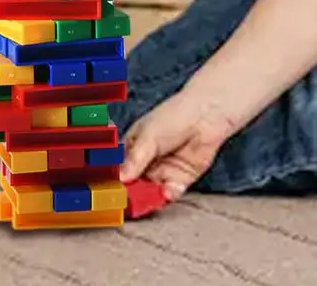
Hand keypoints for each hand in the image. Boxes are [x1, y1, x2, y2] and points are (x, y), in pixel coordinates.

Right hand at [119, 90, 236, 200]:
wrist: (207, 114)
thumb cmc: (174, 116)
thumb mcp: (149, 136)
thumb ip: (135, 159)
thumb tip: (120, 179)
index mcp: (133, 147)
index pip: (119, 168)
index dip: (114, 180)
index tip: (110, 191)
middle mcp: (146, 162)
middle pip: (132, 184)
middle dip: (129, 194)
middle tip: (126, 202)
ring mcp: (163, 171)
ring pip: (149, 192)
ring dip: (147, 198)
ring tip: (144, 199)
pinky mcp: (180, 180)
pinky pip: (170, 194)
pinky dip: (166, 195)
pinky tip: (166, 191)